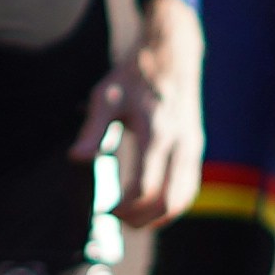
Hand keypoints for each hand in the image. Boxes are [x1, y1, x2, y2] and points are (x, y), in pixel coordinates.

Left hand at [75, 0, 207, 230]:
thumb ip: (93, 129)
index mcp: (156, 132)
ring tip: (133, 220)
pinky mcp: (197, 147)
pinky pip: (191, 186)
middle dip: (142, 218)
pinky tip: (153, 208)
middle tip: (117, 220)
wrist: (171, 54)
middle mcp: (180, 143)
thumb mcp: (106, 97)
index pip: (145, 186)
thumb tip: (77, 159)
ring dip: (159, 217)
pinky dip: (174, 204)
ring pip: (184, 197)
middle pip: (167, 200)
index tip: (105, 209)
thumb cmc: (133, 75)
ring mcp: (193, 146)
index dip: (125, 206)